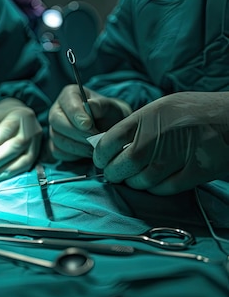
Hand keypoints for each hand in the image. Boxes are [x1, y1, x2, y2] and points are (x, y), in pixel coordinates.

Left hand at [0, 98, 41, 186]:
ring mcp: (37, 142)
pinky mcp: (37, 153)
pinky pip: (26, 167)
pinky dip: (10, 174)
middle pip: (14, 147)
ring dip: (2, 172)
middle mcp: (31, 128)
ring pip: (23, 161)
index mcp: (18, 115)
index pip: (3, 132)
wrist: (13, 115)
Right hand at [48, 84, 131, 160]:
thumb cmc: (109, 115)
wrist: (109, 130)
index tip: (89, 125)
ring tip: (95, 148)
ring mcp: (54, 129)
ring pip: (58, 139)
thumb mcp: (110, 107)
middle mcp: (57, 111)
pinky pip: (58, 152)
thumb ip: (100, 105)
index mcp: (69, 95)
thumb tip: (90, 105)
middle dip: (78, 133)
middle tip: (95, 139)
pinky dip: (73, 155)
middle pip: (57, 122)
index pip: (67, 104)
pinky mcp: (54, 145)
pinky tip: (86, 153)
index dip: (76, 115)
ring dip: (78, 147)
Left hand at [93, 92, 228, 194]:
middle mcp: (159, 136)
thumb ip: (136, 125)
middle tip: (114, 174)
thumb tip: (108, 145)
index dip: (100, 155)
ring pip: (141, 181)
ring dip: (134, 183)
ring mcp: (177, 156)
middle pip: (122, 165)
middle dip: (114, 173)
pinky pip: (163, 189)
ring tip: (135, 177)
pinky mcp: (195, 172)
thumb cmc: (196, 111)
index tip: (101, 160)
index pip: (109, 141)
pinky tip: (156, 181)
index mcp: (148, 116)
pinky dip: (155, 189)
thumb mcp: (162, 108)